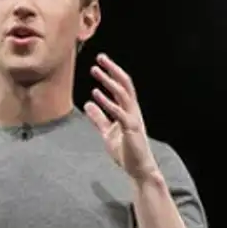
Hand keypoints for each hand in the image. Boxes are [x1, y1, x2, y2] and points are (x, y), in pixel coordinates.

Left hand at [84, 54, 160, 181]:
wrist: (138, 169)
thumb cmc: (126, 151)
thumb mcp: (107, 132)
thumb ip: (98, 118)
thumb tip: (88, 103)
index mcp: (128, 110)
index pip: (121, 87)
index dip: (112, 73)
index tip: (101, 62)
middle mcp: (133, 110)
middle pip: (124, 85)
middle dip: (112, 70)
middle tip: (100, 57)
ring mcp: (133, 118)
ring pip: (122, 94)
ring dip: (108, 81)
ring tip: (95, 71)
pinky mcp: (130, 129)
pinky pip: (118, 112)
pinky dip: (107, 102)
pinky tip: (95, 94)